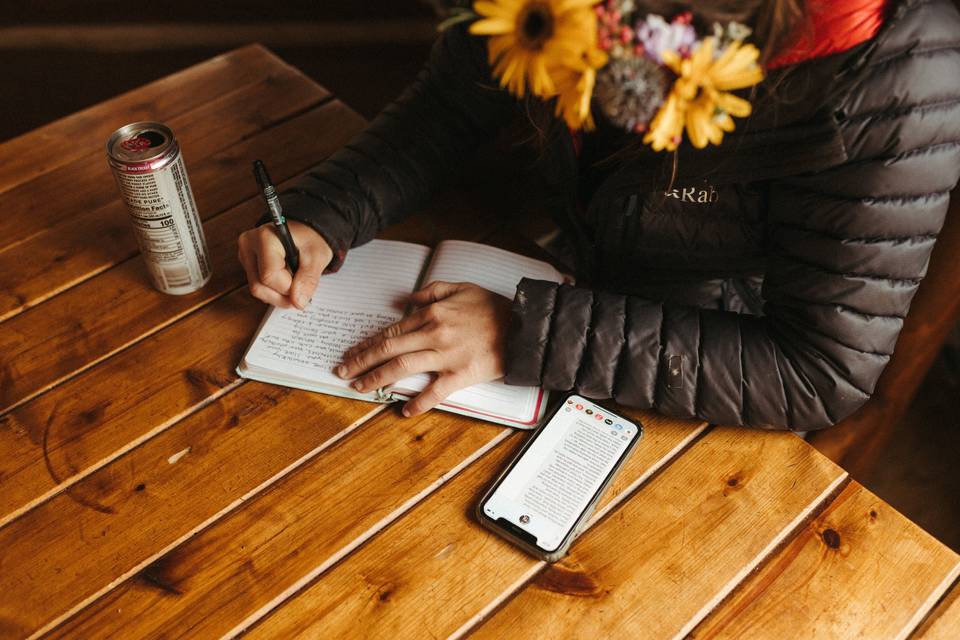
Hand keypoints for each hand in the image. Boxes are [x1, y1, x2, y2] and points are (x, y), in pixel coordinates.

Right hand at [238, 220, 332, 308]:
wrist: (304, 231)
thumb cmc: (310, 239)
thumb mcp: (317, 257)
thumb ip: (308, 279)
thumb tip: (298, 302)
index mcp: (265, 238)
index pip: (269, 276)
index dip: (288, 289)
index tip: (303, 288)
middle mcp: (249, 245)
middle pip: (258, 286)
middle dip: (282, 296)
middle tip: (300, 293)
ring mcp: (245, 255)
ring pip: (256, 289)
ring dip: (278, 296)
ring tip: (294, 285)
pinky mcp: (248, 264)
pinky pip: (258, 286)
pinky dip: (274, 291)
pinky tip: (285, 281)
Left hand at [336, 281, 512, 415]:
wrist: (524, 328)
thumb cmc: (494, 308)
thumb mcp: (462, 287)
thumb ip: (433, 290)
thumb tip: (406, 299)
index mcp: (433, 313)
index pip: (392, 330)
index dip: (368, 343)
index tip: (351, 352)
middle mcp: (434, 334)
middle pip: (389, 348)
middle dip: (361, 361)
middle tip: (342, 372)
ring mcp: (446, 356)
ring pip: (402, 367)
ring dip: (377, 378)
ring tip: (360, 388)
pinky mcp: (461, 374)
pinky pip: (435, 391)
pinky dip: (418, 402)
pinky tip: (404, 410)